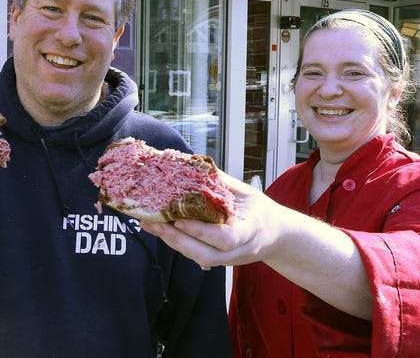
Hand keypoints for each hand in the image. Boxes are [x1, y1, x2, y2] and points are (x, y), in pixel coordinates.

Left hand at [140, 172, 289, 268]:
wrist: (277, 236)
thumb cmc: (260, 211)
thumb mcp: (245, 192)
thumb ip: (220, 183)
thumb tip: (193, 166)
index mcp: (250, 230)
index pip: (225, 238)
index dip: (200, 230)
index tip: (179, 219)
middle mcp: (239, 251)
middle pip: (205, 254)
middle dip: (176, 239)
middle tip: (152, 221)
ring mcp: (228, 259)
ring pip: (196, 257)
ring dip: (170, 241)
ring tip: (149, 223)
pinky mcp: (217, 260)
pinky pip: (194, 254)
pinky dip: (175, 242)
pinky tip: (160, 227)